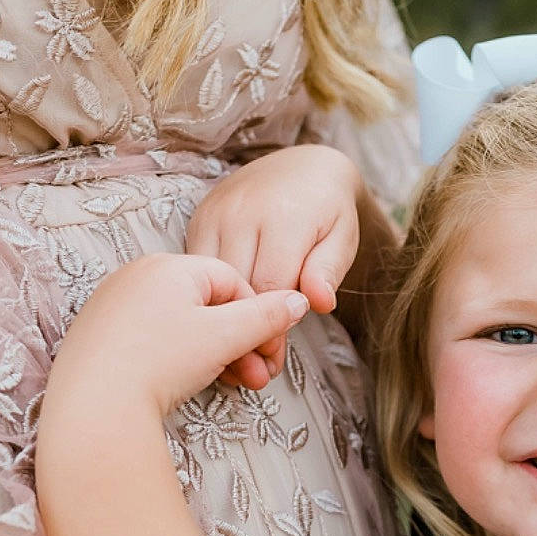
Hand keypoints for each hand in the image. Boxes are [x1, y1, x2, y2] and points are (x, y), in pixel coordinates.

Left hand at [43, 255, 309, 434]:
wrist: (92, 408)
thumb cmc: (158, 364)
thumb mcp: (224, 337)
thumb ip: (266, 316)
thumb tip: (297, 300)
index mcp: (169, 265)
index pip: (233, 280)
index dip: (257, 316)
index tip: (267, 351)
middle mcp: (137, 275)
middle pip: (206, 302)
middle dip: (238, 341)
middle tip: (255, 377)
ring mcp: (113, 304)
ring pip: (180, 323)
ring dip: (212, 353)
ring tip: (223, 383)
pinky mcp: (99, 334)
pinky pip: (151, 337)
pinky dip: (175, 357)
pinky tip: (181, 384)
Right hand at [186, 147, 362, 382]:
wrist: (302, 167)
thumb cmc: (328, 211)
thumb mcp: (342, 237)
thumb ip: (329, 269)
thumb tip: (319, 303)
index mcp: (283, 218)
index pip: (269, 287)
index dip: (270, 328)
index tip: (275, 358)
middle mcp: (242, 212)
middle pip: (233, 287)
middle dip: (242, 331)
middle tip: (255, 368)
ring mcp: (214, 213)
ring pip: (206, 280)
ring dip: (219, 318)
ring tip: (236, 351)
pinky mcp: (198, 218)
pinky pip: (194, 267)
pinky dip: (205, 297)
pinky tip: (220, 321)